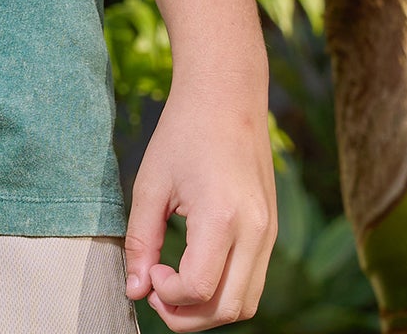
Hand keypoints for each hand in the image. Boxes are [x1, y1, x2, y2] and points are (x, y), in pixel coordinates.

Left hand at [123, 70, 276, 328]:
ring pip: (246, 303)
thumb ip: (140, 241)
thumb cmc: (183, 132)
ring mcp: (270, 233)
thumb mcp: (150, 184)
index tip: (148, 272)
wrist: (226, 95)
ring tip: (173, 282)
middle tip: (155, 290)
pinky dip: (224, 290)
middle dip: (187, 316)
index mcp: (223, 216)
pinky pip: (253, 282)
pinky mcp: (271, 231)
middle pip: (229, 309)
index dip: (167, 295)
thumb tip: (135, 290)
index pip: (199, 288)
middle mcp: (255, 231)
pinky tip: (195, 267)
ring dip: (208, 309)